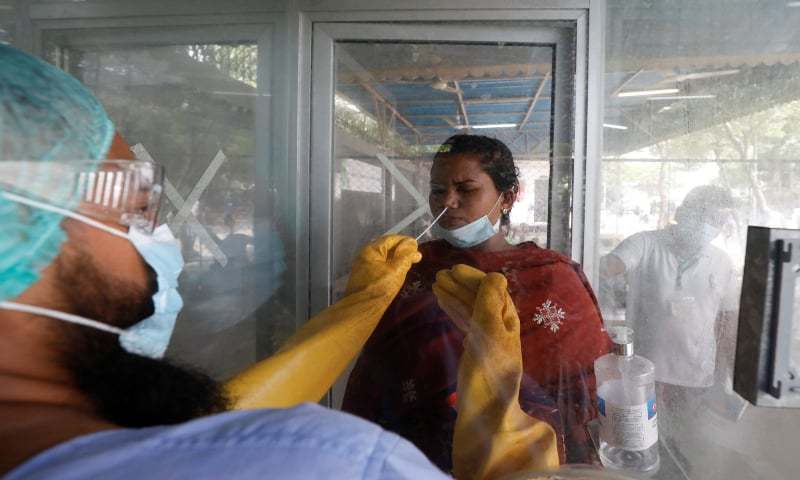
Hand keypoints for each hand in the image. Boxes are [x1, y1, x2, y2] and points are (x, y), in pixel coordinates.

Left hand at [345, 235, 421, 294]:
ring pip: (383, 258)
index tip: (417, 247)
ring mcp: (364, 267)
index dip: (405, 241)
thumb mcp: (396, 270)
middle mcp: (365, 255)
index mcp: (371, 250)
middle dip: (401, 250)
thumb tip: (413, 245)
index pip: (391, 239)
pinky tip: (398, 273)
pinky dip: (390, 267)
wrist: (361, 310)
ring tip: (409, 264)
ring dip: (396, 259)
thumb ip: (406, 256)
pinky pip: (380, 267)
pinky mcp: (365, 277)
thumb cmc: (379, 288)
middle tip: (415, 256)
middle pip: (386, 248)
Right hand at [433, 264, 559, 478]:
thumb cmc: (487, 375)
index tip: (452, 269)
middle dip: (462, 285)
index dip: (473, 278)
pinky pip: (466, 324)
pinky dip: (455, 311)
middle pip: (481, 299)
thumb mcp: (489, 335)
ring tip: (436, 286)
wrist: (485, 417)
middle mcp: (501, 330)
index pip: (492, 291)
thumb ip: (489, 305)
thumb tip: (494, 276)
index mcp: (507, 323)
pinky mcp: (477, 354)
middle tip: (439, 276)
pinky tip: (444, 305)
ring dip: (456, 296)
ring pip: (472, 311)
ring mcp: (489, 342)